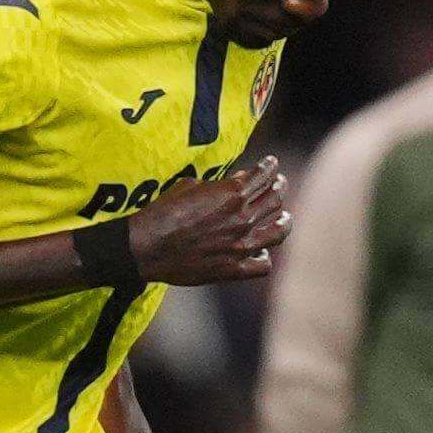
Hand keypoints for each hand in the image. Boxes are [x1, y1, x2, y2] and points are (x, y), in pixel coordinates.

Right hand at [126, 155, 286, 285]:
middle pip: (275, 199)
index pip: (263, 175)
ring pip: (278, 231)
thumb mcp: (189, 186)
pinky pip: (263, 264)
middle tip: (279, 185)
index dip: (269, 167)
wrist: (148, 247)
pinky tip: (261, 251)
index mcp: (232, 193)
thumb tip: (233, 183)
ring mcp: (241, 245)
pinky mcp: (234, 268)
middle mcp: (243, 217)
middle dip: (279, 187)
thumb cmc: (163, 212)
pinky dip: (265, 256)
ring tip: (284, 217)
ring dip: (284, 220)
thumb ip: (217, 186)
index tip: (272, 164)